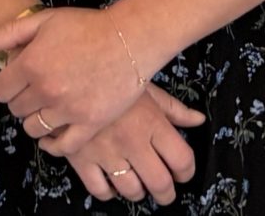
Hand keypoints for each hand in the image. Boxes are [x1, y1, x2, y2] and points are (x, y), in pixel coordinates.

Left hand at [0, 7, 149, 153]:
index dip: (5, 86)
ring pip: (34, 129)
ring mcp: (68, 110)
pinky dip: (54, 144)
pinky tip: (54, 135)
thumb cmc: (86, 26)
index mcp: (31, 64)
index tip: (15, 82)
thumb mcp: (45, 19)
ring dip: (36, 120)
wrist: (130, 40)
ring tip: (47, 108)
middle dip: (21, 100)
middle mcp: (45, 91)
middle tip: (35, 91)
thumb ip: (11, 32)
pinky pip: (63, 146)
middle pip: (16, 109)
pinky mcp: (89, 124)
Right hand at [61, 85, 204, 203]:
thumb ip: (173, 108)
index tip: (182, 172)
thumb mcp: (146, 87)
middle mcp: (132, 142)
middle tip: (164, 190)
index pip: (181, 159)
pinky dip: (108, 192)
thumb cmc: (111, 75)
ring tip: (138, 184)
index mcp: (152, 122)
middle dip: (166, 193)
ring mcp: (105, 153)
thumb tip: (198, 120)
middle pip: (159, 183)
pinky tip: (111, 183)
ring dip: (138, 192)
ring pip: (131, 190)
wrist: (66, 71)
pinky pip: (99, 189)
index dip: (187, 172)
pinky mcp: (81, 158)